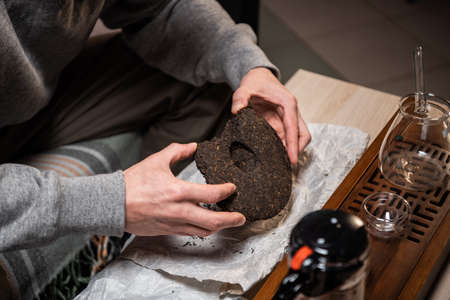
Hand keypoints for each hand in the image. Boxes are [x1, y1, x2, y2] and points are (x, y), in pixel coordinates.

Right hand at [123, 143, 245, 236]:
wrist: (112, 204)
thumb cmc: (133, 182)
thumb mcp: (155, 161)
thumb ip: (177, 151)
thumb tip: (193, 146)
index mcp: (178, 191)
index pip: (211, 195)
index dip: (226, 191)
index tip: (232, 188)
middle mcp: (179, 211)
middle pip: (213, 221)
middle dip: (231, 220)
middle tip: (241, 217)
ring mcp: (173, 223)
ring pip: (203, 231)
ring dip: (219, 227)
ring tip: (227, 222)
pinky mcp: (167, 231)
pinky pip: (190, 234)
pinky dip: (202, 230)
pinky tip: (206, 225)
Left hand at [232, 68, 310, 163]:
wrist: (258, 77)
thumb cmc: (255, 82)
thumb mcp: (244, 88)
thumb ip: (240, 98)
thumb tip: (237, 111)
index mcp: (288, 103)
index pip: (294, 128)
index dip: (293, 145)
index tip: (291, 160)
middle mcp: (292, 111)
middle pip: (303, 135)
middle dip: (297, 150)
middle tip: (286, 164)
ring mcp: (288, 118)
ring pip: (297, 137)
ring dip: (291, 149)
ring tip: (280, 163)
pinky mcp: (283, 122)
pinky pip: (287, 137)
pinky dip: (283, 146)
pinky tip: (274, 154)